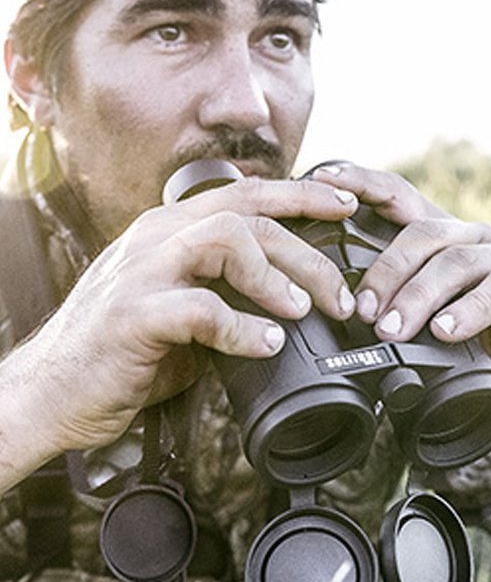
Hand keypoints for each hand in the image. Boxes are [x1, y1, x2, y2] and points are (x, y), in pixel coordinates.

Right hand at [0, 177, 358, 487]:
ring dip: (275, 278)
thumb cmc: (128, 346)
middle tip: (340, 293)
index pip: (247, 193)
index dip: (302, 194)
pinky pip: (201, 308)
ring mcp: (143, 270)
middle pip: (248, 215)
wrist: (54, 388)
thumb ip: (227, 289)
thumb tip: (292, 295)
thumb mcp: (185, 304)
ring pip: (226, 240)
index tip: (346, 204)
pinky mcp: (134, 314)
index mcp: (172, 228)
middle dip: (307, 251)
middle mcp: (158, 236)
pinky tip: (264, 344)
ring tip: (302, 310)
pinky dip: (242, 328)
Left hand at [311, 163, 490, 423]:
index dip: (360, 182)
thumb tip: (338, 314)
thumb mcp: (423, 319)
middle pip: (421, 235)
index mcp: (438, 238)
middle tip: (361, 312)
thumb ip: (390, 305)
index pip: (397, 195)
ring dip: (418, 296)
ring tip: (392, 331)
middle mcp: (470, 238)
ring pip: (454, 261)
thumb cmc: (468, 342)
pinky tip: (445, 331)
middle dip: (385, 272)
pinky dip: (468, 310)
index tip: (320, 178)